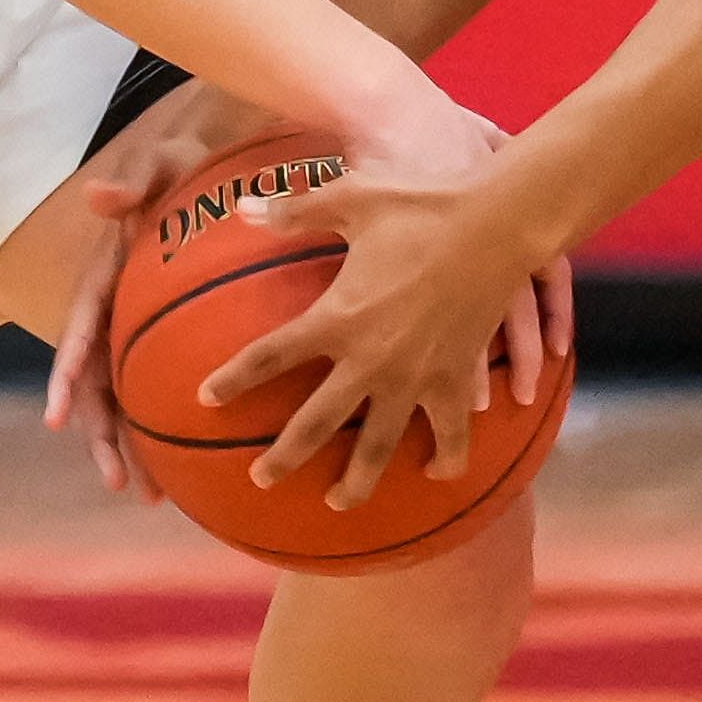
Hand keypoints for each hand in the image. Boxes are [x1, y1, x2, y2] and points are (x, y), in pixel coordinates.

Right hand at [35, 73, 261, 494]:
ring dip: (134, 447)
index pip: (78, 338)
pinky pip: (163, 387)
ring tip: (153, 496)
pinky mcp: (169, 340)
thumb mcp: (159, 163)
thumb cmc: (182, 166)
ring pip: (128, 401)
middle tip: (122, 483)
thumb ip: (132, 181)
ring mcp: (137, 332)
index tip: (57, 421)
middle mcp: (112, 317)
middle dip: (103, 438)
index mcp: (101, 282)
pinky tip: (199, 465)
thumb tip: (99, 195)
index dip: (66, 380)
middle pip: (99, 389)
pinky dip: (172, 425)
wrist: (215, 169)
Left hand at [201, 130, 560, 514]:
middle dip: (283, 458)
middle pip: (315, 424)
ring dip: (355, 483)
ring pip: (377, 448)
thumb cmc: (421, 206)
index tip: (205, 399)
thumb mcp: (352, 199)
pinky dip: (444, 461)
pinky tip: (434, 472)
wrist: (496, 226)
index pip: (269, 356)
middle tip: (260, 480)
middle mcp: (369, 359)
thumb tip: (242, 208)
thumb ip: (295, 210)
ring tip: (338, 503)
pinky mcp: (455, 383)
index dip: (233, 380)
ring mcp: (414, 379)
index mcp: (337, 317)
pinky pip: (450, 438)